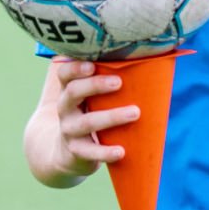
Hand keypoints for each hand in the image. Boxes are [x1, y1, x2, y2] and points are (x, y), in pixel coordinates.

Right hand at [24, 59, 140, 186]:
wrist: (67, 152)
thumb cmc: (88, 114)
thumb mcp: (90, 97)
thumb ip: (104, 78)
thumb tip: (145, 57)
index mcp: (69, 90)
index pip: (64, 74)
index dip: (75, 68)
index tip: (93, 65)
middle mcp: (65, 108)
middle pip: (73, 92)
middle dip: (95, 85)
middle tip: (119, 82)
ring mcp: (69, 130)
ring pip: (87, 122)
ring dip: (111, 116)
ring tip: (135, 113)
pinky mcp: (77, 151)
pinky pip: (90, 152)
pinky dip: (106, 152)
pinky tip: (121, 151)